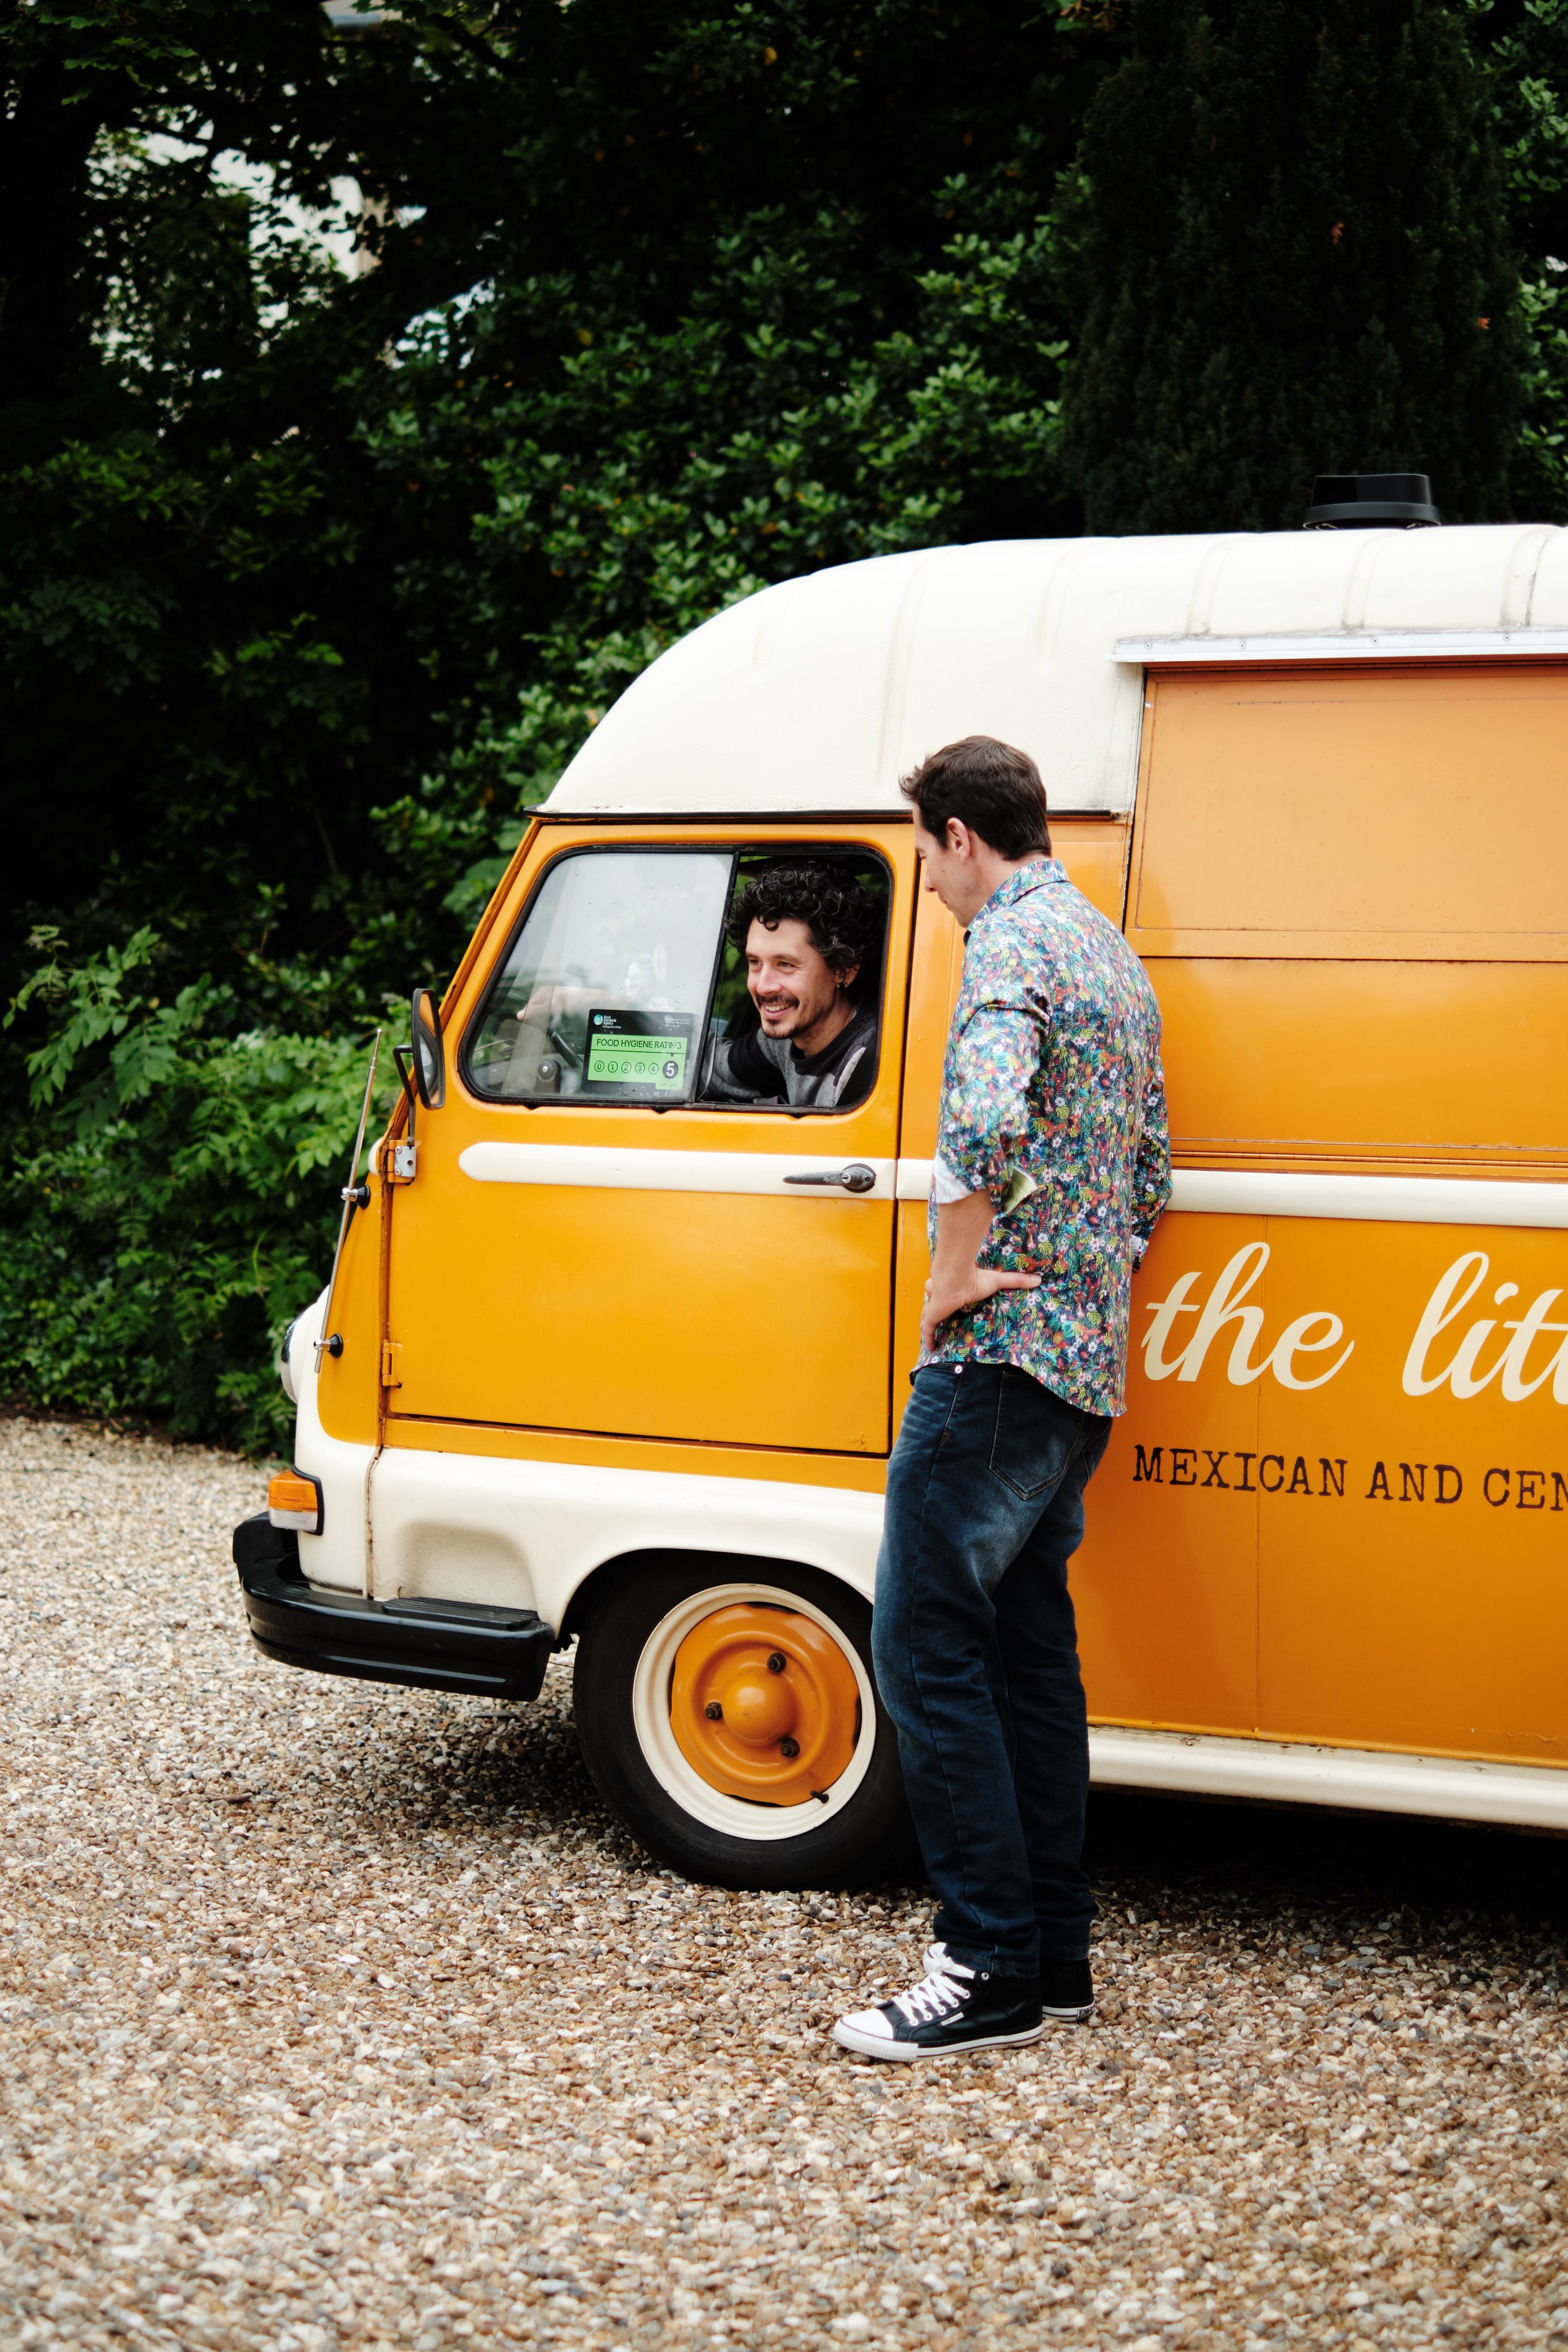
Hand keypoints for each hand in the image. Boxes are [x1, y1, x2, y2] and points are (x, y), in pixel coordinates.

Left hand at [921, 1262, 1039, 1351]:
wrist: (955, 1277)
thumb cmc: (975, 1278)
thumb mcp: (998, 1281)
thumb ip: (1016, 1280)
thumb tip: (1038, 1280)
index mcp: (957, 1290)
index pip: (952, 1296)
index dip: (952, 1301)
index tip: (956, 1306)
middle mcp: (944, 1298)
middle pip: (938, 1306)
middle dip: (938, 1312)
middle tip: (946, 1322)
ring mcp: (936, 1308)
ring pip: (930, 1316)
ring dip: (931, 1323)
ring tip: (937, 1335)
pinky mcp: (931, 1316)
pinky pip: (927, 1330)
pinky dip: (929, 1339)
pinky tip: (932, 1348)